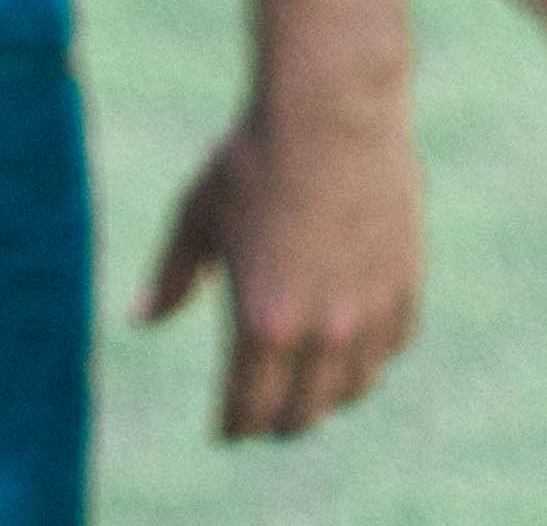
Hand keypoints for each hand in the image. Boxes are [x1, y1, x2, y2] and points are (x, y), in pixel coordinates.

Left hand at [132, 66, 421, 438]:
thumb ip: (172, 277)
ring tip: (304, 393)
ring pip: (351, 392)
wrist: (333, 116)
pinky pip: (387, 353)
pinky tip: (348, 350)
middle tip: (260, 420)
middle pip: (302, 415)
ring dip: (324, 400)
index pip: (248, 408)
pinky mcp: (406, 292)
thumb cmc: (252, 161)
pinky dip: (366, 362)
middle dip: (275, 424)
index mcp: (263, 322)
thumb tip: (140, 321)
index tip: (223, 431)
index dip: (233, 427)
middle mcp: (322, 334)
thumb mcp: (197, 216)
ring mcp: (371, 316)